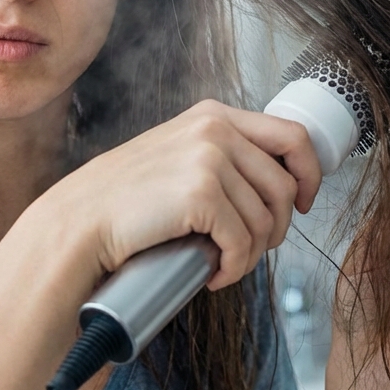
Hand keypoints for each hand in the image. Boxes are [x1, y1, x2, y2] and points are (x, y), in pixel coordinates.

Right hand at [39, 99, 321, 290]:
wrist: (79, 223)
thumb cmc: (123, 201)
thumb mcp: (176, 156)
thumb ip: (217, 154)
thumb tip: (274, 185)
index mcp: (212, 115)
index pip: (292, 136)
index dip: (309, 174)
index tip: (303, 203)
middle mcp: (215, 128)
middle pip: (284, 185)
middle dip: (276, 227)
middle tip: (249, 249)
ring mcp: (209, 158)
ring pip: (267, 219)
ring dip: (252, 253)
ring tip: (223, 263)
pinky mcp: (201, 194)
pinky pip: (243, 242)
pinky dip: (234, 267)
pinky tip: (214, 274)